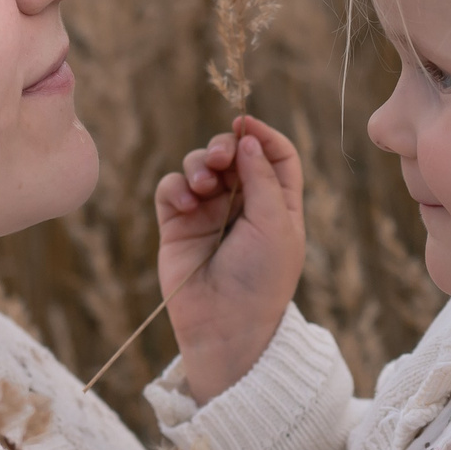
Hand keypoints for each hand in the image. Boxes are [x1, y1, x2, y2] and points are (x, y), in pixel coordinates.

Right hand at [155, 115, 304, 403]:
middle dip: (224, 146)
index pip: (276, 155)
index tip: (244, 123)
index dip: (262, 134)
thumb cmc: (262, 279)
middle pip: (234, 153)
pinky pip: (172, 188)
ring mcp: (208, 213)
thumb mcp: (275, 224)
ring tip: (202, 187)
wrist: (226, 326)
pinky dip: (177, 187)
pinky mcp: (177, 225)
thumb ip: (262, 177)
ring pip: (200, 165)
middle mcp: (244, 205)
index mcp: (278, 204)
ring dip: (199, 165)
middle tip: (220, 158)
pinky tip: (186, 204)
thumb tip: (248, 137)